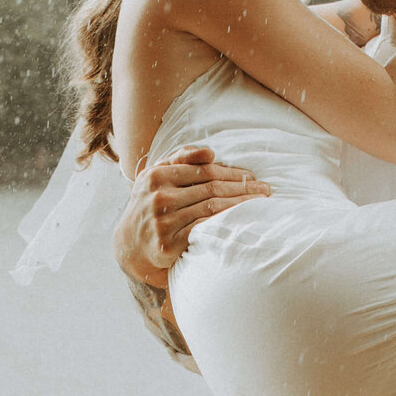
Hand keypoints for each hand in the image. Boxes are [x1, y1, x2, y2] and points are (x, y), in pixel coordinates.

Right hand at [114, 144, 268, 285]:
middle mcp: (159, 197)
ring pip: (212, 208)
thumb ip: (181, 158)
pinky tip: (242, 220)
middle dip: (242, 188)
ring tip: (260, 203)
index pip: (204, 170)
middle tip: (265, 189)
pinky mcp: (169, 243)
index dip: (231, 172)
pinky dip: (226, 223)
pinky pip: (205, 229)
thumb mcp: (158, 175)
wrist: (130, 242)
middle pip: (211, 188)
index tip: (252, 176)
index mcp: (157, 175)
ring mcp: (163, 221)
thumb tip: (210, 152)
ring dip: (240, 205)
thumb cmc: (151, 203)